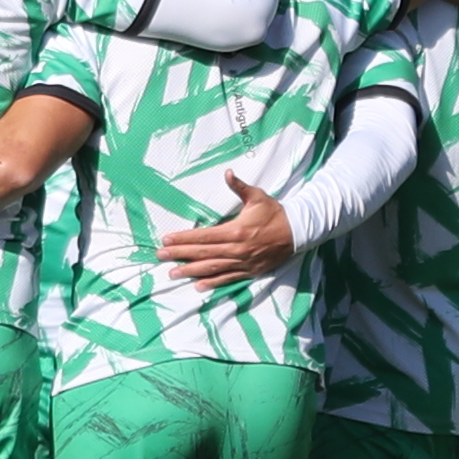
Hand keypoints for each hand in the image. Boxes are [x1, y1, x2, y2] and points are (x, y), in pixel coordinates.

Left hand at [154, 173, 301, 288]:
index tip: (166, 239)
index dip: (183, 238)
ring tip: (173, 274)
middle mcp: (237, 249)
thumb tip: (227, 172)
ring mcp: (243, 262)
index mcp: (236, 231)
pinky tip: (198, 285)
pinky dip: (213, 283)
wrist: (298, 232)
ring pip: (212, 268)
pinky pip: (228, 279)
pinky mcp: (250, 271)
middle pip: (202, 253)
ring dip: (191, 271)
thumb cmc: (274, 213)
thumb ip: (240, 187)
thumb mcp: (258, 197)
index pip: (203, 236)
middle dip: (179, 254)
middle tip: (160, 255)